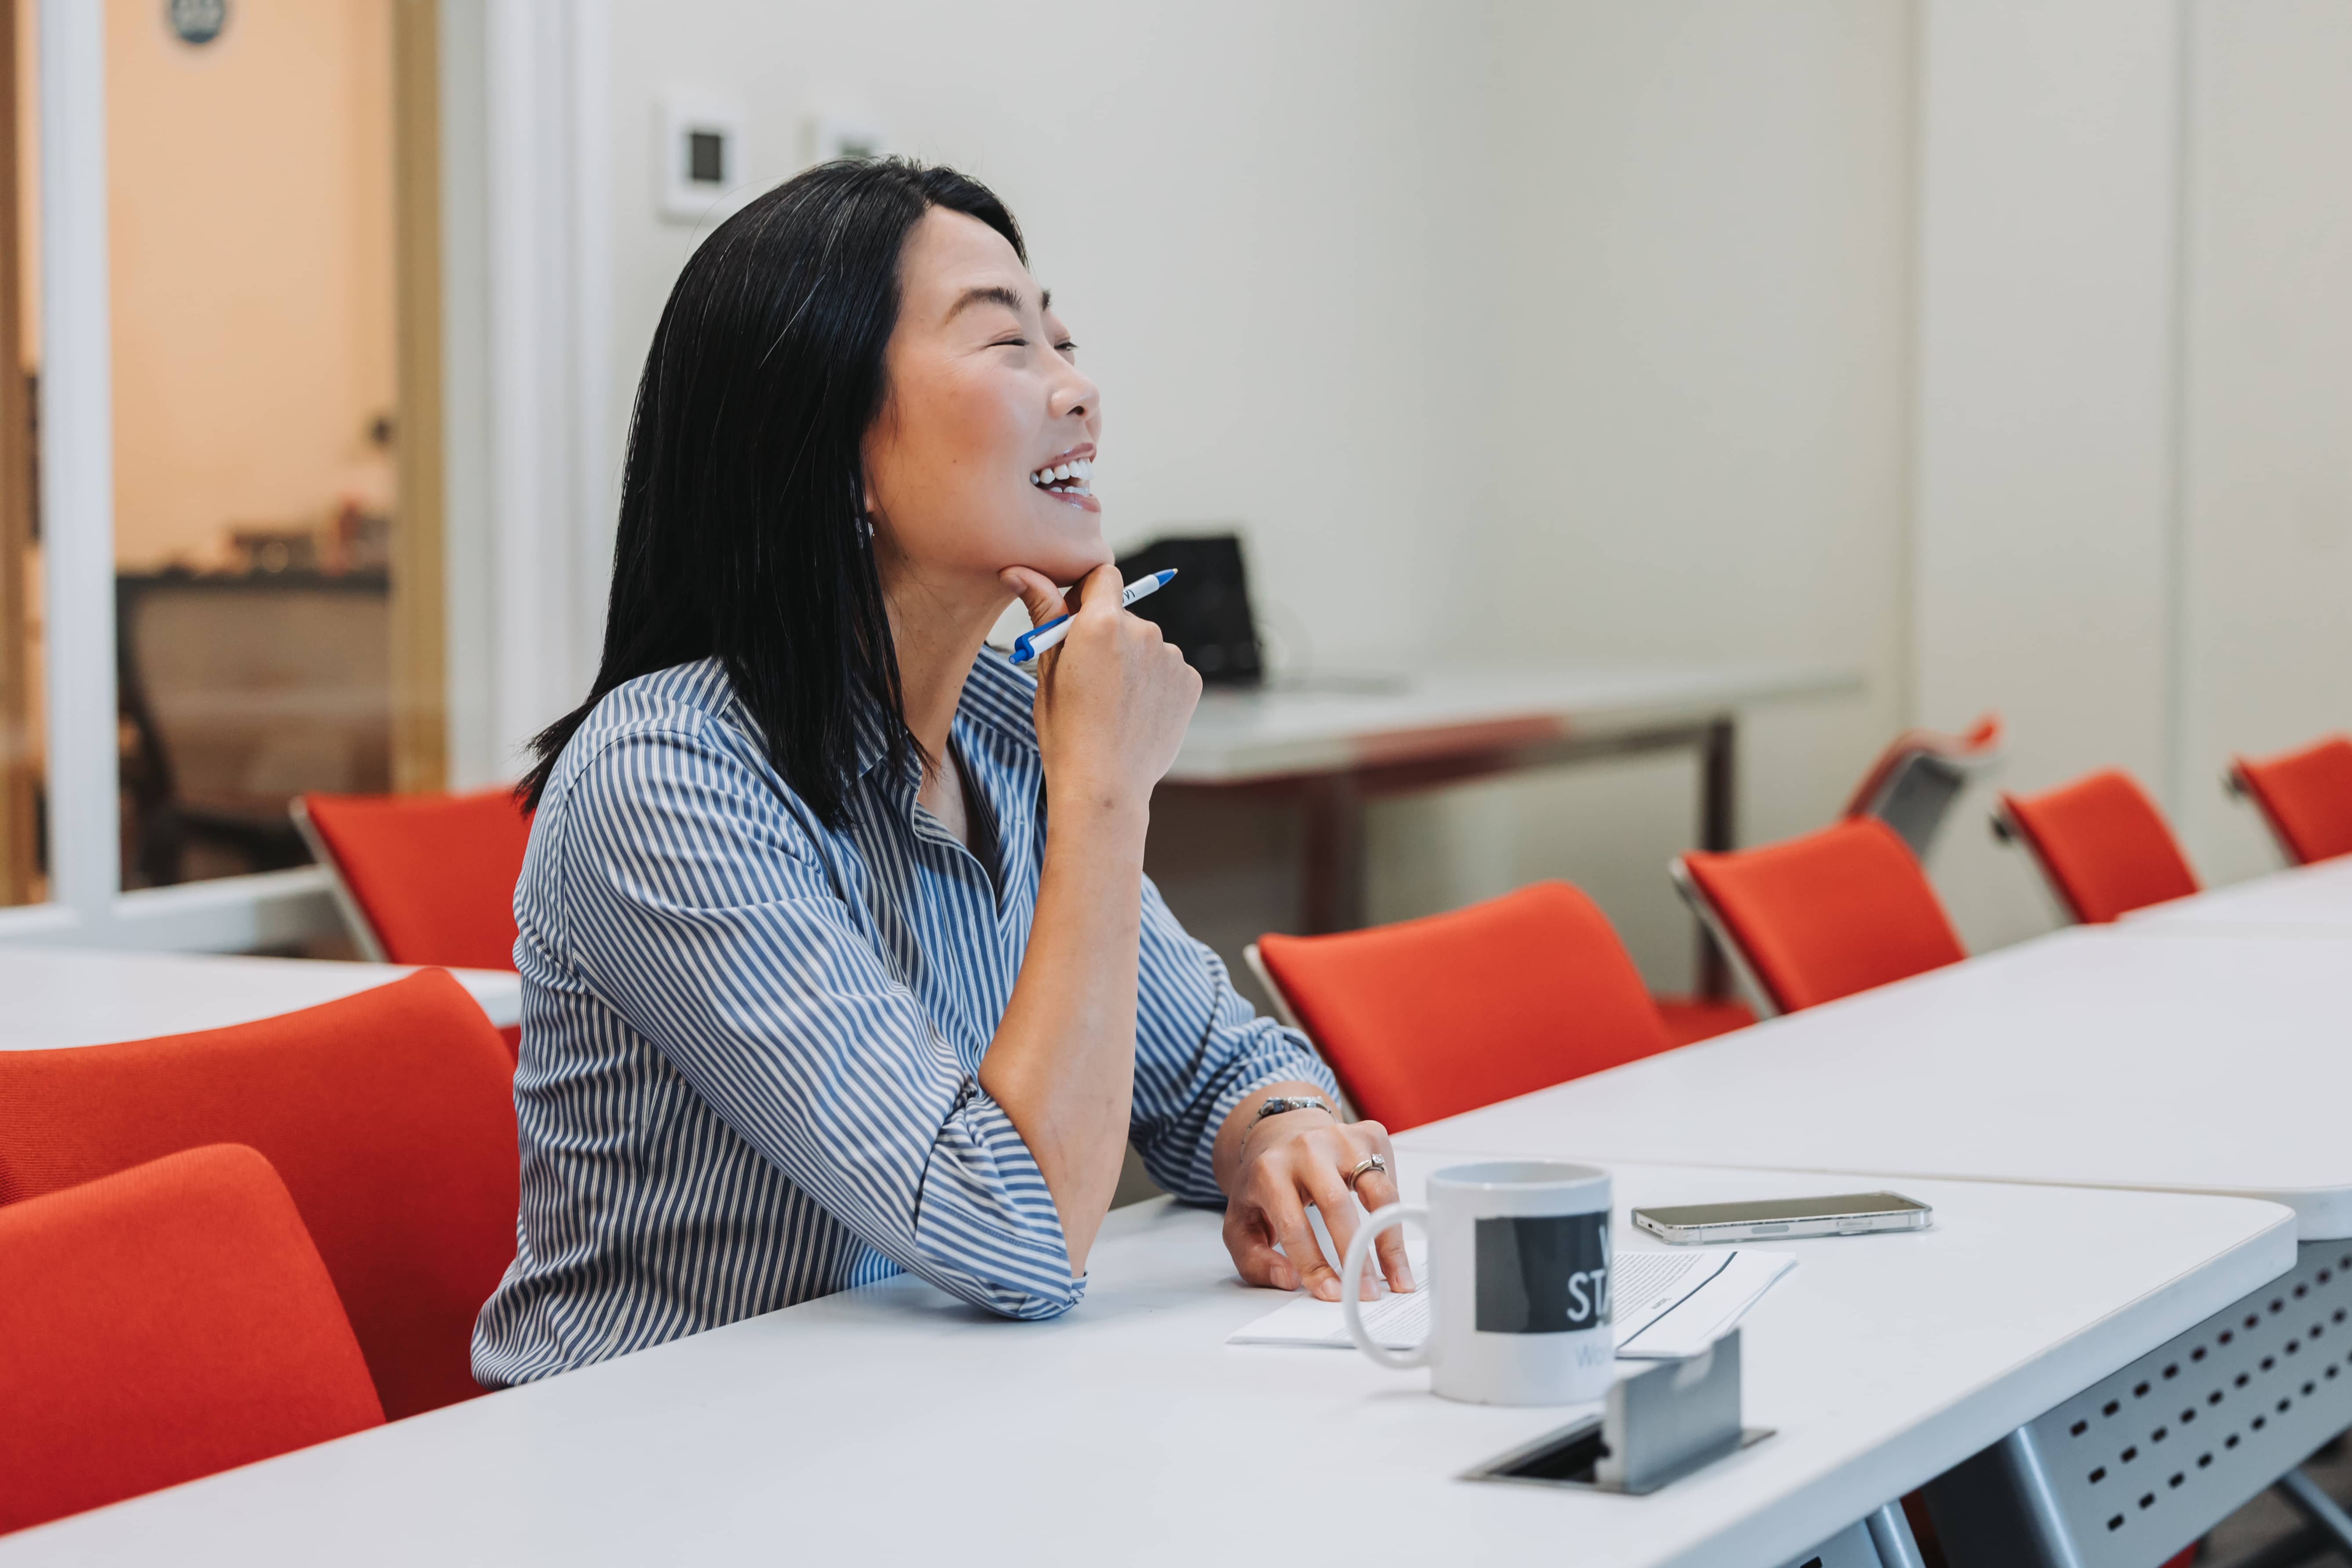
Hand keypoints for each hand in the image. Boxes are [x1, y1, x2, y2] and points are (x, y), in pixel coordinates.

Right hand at [1003, 564, 1200, 815]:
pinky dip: (1155, 684)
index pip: (1102, 575)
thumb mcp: (1047, 670)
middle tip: (1090, 679)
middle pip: (1123, 615)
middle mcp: (1143, 631)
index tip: (1075, 620)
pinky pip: (1168, 670)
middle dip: (1108, 636)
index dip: (1087, 594)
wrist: (1105, 786)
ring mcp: (1171, 657)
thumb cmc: (1066, 732)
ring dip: (1133, 661)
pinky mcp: (1190, 681)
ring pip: (1147, 645)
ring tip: (1114, 703)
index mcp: (1100, 623)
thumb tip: (1018, 571)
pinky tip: (1137, 713)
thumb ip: (1043, 613)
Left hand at [1224, 1111, 1413, 1301]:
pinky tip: (1393, 1241)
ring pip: (1378, 1191)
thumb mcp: (1241, 1225)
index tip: (1332, 1293)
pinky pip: (1392, 1181)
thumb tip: (1290, 1280)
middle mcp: (1307, 1148)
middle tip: (1367, 1293)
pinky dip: (1397, 1215)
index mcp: (1269, 1170)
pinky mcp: (1370, 1136)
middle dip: (1355, 1254)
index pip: (1293, 1224)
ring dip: (1390, 1240)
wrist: (1283, 1138)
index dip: (1313, 1264)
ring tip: (1398, 1278)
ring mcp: (1342, 1138)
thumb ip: (1254, 1260)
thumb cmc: (1265, 1187)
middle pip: (1336, 1204)